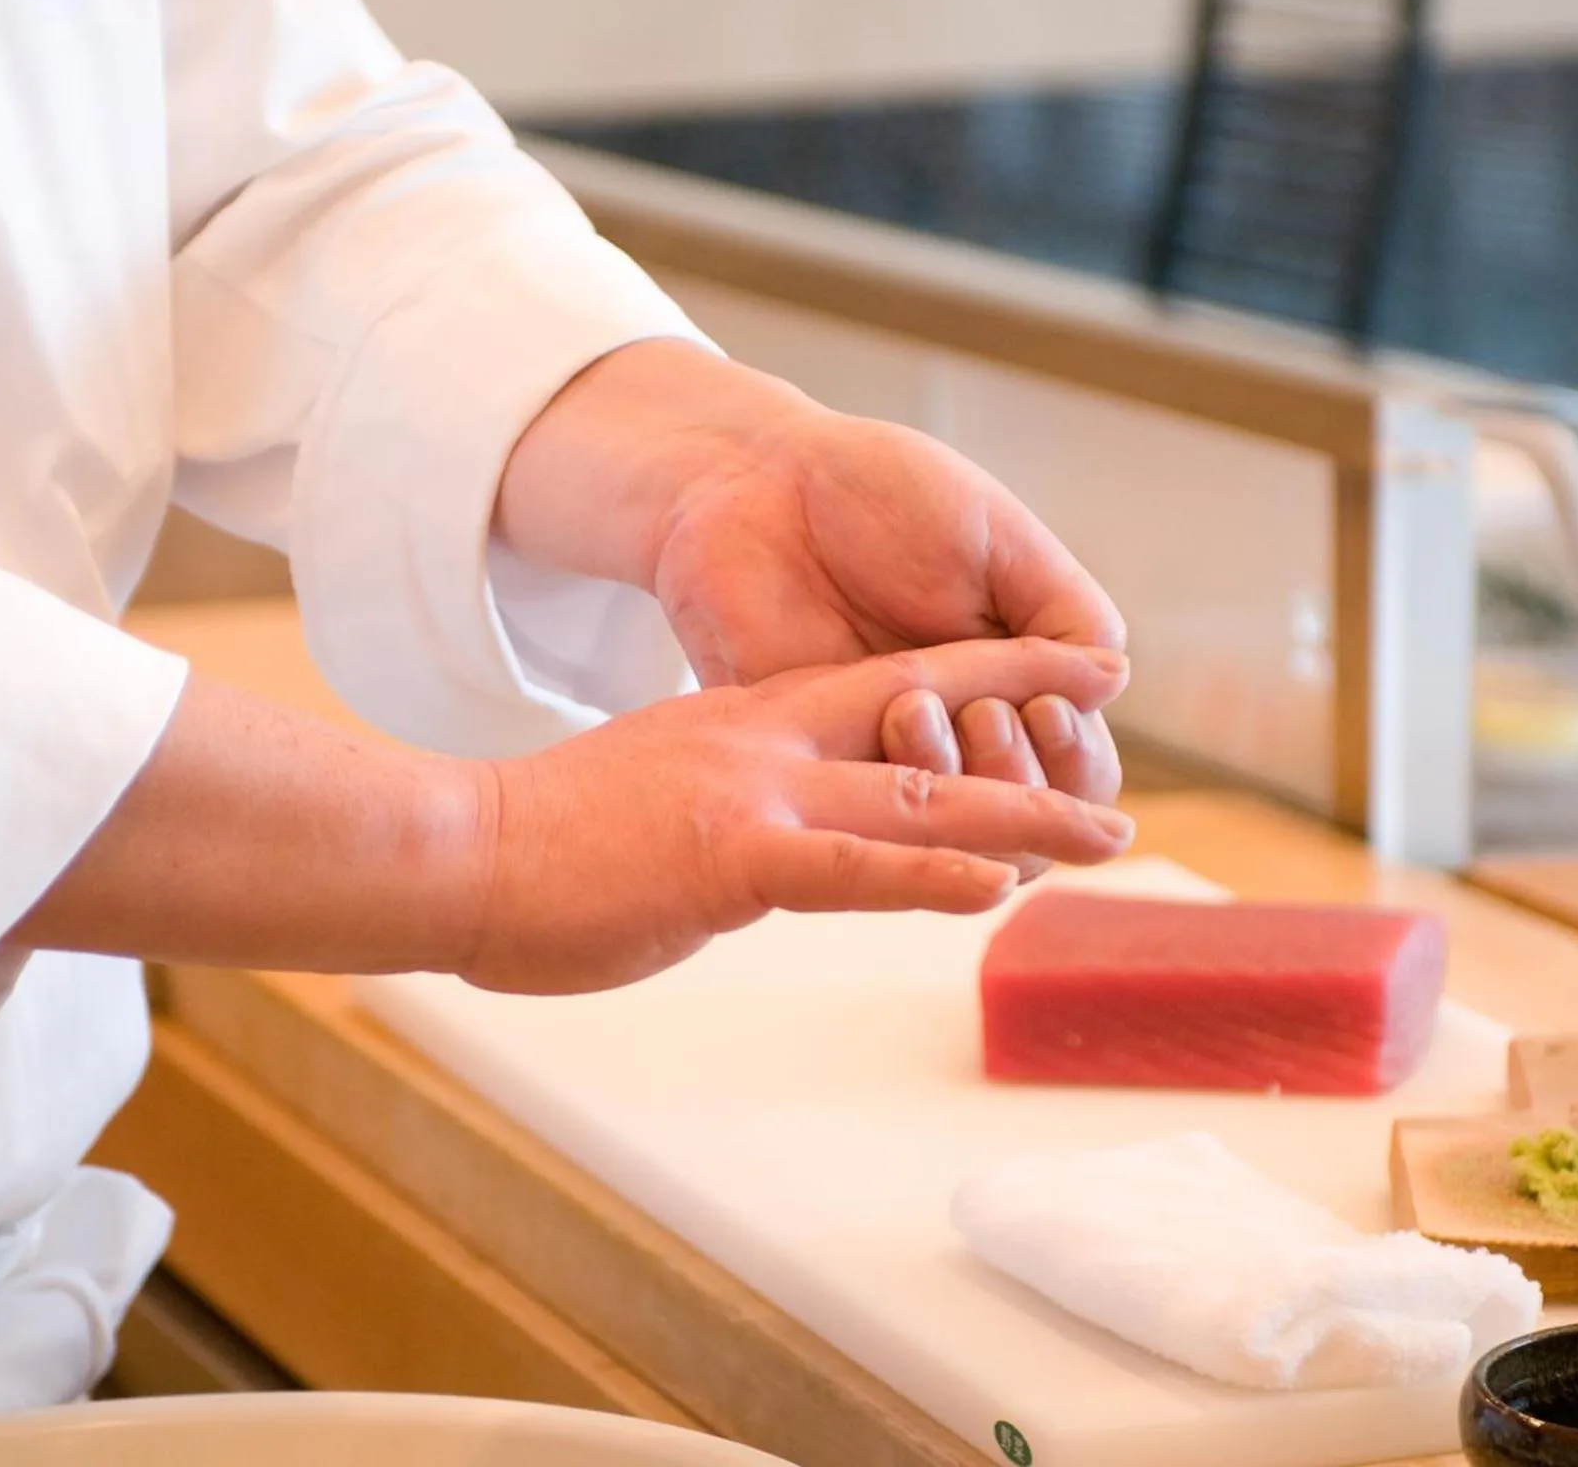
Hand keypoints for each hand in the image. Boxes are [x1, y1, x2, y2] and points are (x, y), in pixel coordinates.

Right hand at [465, 638, 1131, 994]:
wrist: (458, 847)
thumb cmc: (545, 840)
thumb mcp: (659, 801)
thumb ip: (727, 809)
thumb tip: (758, 849)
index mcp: (753, 725)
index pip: (893, 693)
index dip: (988, 691)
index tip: (1063, 691)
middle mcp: (770, 744)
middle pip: (935, 742)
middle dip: (1038, 764)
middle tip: (1118, 796)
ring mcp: (755, 795)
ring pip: (918, 800)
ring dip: (1024, 822)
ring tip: (1105, 841)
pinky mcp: (728, 856)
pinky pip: (848, 868)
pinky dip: (926, 876)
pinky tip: (994, 887)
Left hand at [495, 342, 1125, 805]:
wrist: (754, 481)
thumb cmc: (877, 493)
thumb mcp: (996, 538)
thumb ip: (1063, 616)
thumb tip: (1113, 682)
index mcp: (1013, 679)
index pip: (1078, 770)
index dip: (1076, 760)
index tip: (1046, 707)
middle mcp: (956, 731)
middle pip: (1026, 824)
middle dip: (1019, 780)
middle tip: (985, 713)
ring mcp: (881, 755)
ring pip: (948, 836)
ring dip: (953, 782)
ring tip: (915, 710)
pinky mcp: (809, 765)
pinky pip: (858, 823)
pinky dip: (883, 799)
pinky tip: (882, 735)